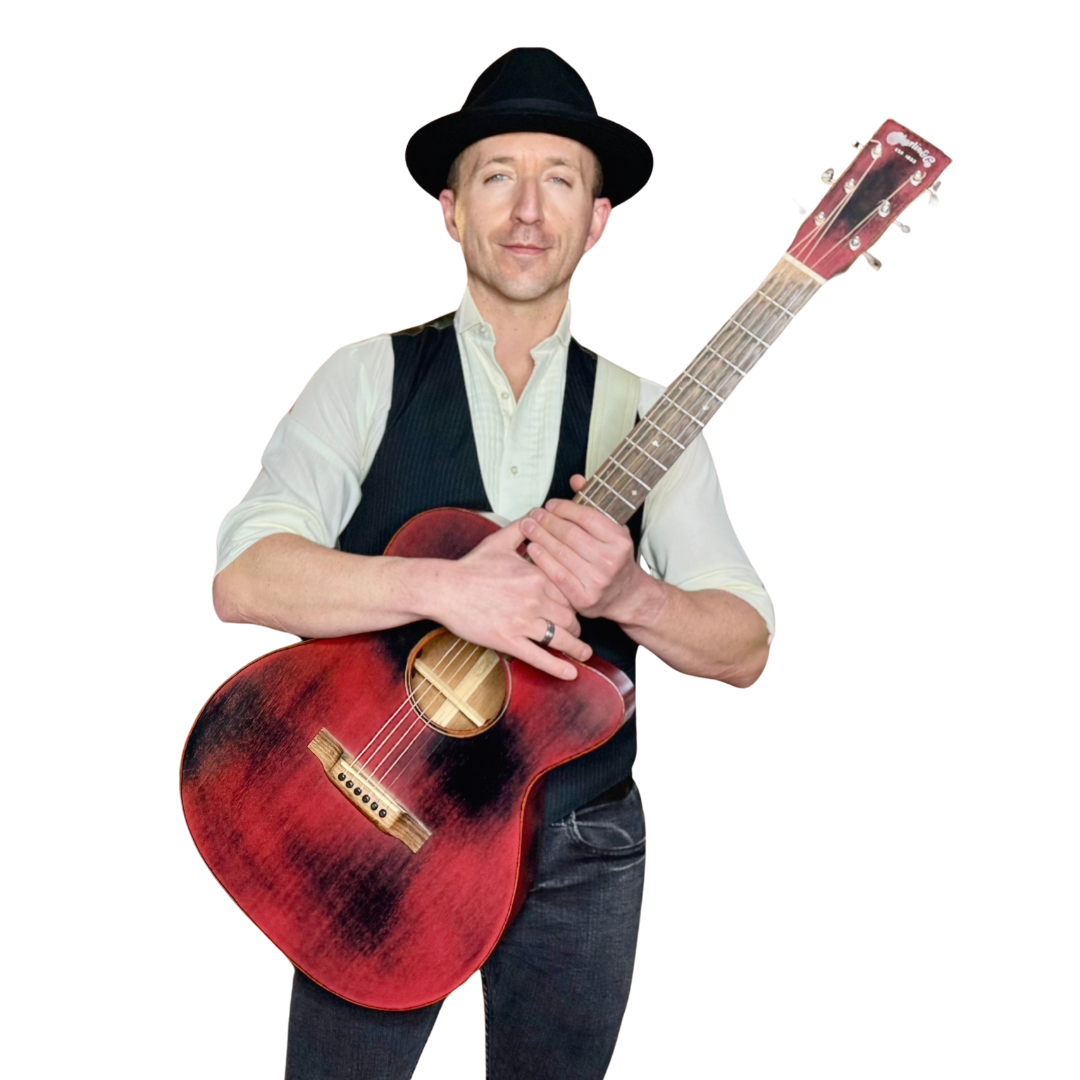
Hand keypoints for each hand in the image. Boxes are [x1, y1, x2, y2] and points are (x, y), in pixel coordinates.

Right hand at [432, 518, 590, 679]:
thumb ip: (522, 528)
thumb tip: (537, 515)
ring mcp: (522, 621)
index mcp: (536, 575)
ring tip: (583, 652)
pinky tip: (571, 673)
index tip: (575, 606)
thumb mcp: (499, 541)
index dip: (574, 601)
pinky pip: (540, 657)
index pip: (569, 591)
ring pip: (561, 637)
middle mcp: (534, 598)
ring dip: (575, 647)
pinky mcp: (508, 640)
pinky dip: (558, 667)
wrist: (444, 588)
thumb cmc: (470, 566)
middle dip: (576, 625)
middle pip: (569, 615)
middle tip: (577, 630)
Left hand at [520, 475, 661, 624]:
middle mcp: (610, 560)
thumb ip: (593, 504)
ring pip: (560, 552)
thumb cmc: (615, 559)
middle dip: (547, 521)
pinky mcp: (583, 597)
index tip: (550, 505)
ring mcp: (596, 580)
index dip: (563, 508)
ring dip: (539, 537)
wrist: (625, 595)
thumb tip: (576, 480)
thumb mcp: (612, 529)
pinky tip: (532, 548)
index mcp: (619, 540)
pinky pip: (556, 573)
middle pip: (569, 534)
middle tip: (533, 515)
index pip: (586, 517)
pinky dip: (541, 559)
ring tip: (528, 527)